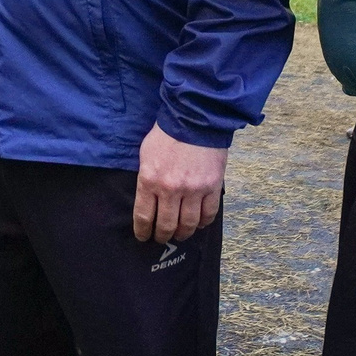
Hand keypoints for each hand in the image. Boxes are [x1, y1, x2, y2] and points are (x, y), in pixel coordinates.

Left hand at [134, 126, 226, 244]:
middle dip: (162, 236)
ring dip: (183, 233)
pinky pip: (209, 214)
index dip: (143, 232)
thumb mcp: (146, 154)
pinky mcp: (212, 186)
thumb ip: (146, 178)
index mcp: (150, 180)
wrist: (195, 117)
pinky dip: (203, 222)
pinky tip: (199, 223)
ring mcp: (193, 189)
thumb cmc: (167, 134)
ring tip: (181, 234)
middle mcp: (171, 189)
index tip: (143, 237)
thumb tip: (148, 200)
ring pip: (189, 224)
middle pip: (167, 225)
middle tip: (162, 238)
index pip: (144, 217)